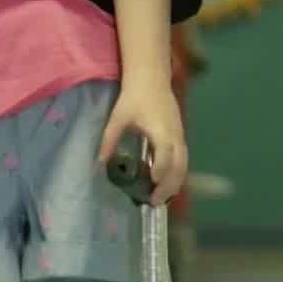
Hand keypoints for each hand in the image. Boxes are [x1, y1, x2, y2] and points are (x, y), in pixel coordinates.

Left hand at [95, 80, 187, 205]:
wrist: (151, 80)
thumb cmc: (134, 98)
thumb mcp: (118, 118)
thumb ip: (109, 140)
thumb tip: (98, 163)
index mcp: (160, 129)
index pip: (166, 152)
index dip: (162, 168)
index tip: (153, 181)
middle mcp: (174, 135)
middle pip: (179, 164)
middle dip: (169, 185)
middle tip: (154, 202)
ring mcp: (180, 136)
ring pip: (184, 164)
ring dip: (175, 182)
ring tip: (161, 198)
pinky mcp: (180, 136)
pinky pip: (183, 158)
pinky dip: (177, 173)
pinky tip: (167, 184)